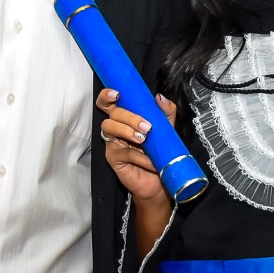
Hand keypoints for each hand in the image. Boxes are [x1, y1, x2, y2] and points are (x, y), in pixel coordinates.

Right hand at [97, 88, 177, 206]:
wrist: (160, 178)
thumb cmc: (159, 151)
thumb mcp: (166, 129)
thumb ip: (165, 112)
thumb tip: (159, 97)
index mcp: (126, 118)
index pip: (109, 102)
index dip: (107, 96)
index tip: (117, 94)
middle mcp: (116, 127)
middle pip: (112, 114)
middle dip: (129, 117)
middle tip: (147, 127)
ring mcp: (113, 143)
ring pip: (109, 128)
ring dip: (127, 131)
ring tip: (144, 139)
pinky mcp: (113, 158)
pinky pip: (123, 152)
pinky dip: (139, 156)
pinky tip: (151, 161)